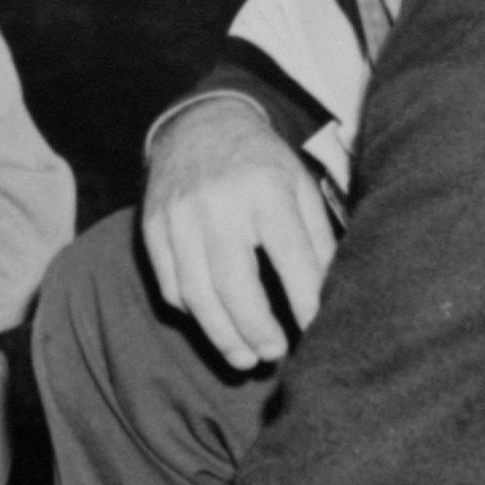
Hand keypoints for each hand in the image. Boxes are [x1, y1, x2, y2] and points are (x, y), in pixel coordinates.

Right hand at [141, 93, 334, 370]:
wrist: (200, 125)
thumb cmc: (261, 164)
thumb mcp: (299, 186)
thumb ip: (317, 239)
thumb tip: (332, 296)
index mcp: (266, 189)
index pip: (290, 257)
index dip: (304, 301)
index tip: (315, 332)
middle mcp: (218, 203)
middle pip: (234, 283)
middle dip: (255, 329)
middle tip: (273, 355)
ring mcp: (179, 216)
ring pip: (196, 292)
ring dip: (221, 334)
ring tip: (245, 359)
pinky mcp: (152, 227)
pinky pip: (170, 284)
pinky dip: (193, 312)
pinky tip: (214, 323)